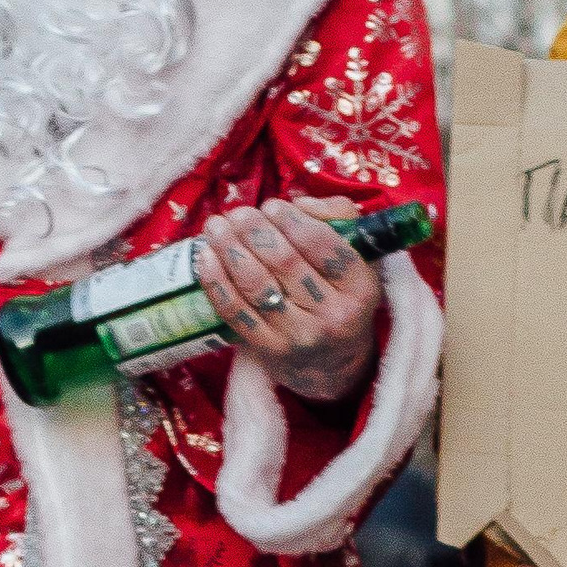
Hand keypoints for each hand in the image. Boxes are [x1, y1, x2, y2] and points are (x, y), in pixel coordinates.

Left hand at [193, 195, 380, 405]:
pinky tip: (206, 256)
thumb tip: (298, 204)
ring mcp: (298, 336)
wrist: (333, 362)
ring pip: (256, 284)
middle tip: (238, 213)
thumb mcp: (360, 256)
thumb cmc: (341, 294)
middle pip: (285, 262)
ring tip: (216, 226)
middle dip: (255, 231)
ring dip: (229, 249)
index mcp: (360, 288)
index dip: (292, 221)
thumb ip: (338, 217)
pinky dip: (216, 280)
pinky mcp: (268, 349)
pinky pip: (235, 310)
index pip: (324, 246)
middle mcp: (332, 315)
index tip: (271, 206)